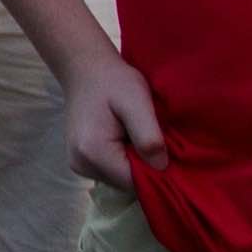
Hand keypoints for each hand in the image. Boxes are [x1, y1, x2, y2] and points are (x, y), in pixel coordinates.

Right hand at [63, 51, 167, 193]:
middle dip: (147, 168)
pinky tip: (129, 140)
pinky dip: (125, 160)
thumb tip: (161, 167)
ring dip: (137, 164)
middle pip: (127, 184)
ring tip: (141, 138)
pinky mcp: (82, 160)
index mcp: (93, 152)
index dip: (158, 173)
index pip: (135, 183)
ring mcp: (79, 164)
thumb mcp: (136, 101)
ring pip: (121, 179)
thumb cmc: (112, 80)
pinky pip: (112, 172)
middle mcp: (81, 164)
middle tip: (158, 142)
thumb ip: (148, 136)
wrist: (84, 67)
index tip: (171, 155)